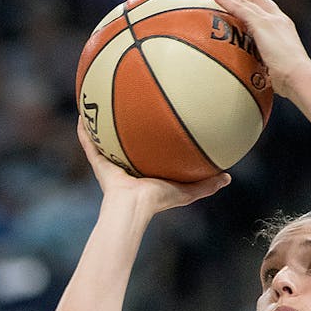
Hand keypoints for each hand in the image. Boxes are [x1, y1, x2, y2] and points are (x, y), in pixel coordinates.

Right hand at [77, 117, 228, 210]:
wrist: (133, 207)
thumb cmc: (158, 201)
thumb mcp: (187, 191)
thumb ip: (206, 184)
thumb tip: (228, 177)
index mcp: (144, 171)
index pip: (147, 152)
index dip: (149, 138)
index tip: (153, 121)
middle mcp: (125, 166)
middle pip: (124, 142)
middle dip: (124, 127)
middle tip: (127, 106)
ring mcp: (110, 164)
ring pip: (103, 140)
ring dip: (101, 124)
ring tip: (99, 103)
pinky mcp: (98, 163)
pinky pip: (89, 143)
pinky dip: (84, 130)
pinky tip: (83, 112)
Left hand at [207, 0, 310, 99]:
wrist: (299, 77)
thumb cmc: (290, 81)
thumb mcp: (275, 70)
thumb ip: (265, 67)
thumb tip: (254, 80)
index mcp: (283, 28)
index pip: (266, 9)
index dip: (252, 3)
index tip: (239, 0)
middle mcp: (278, 19)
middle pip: (255, 0)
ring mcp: (271, 20)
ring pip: (244, 0)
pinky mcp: (262, 23)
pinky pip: (239, 8)